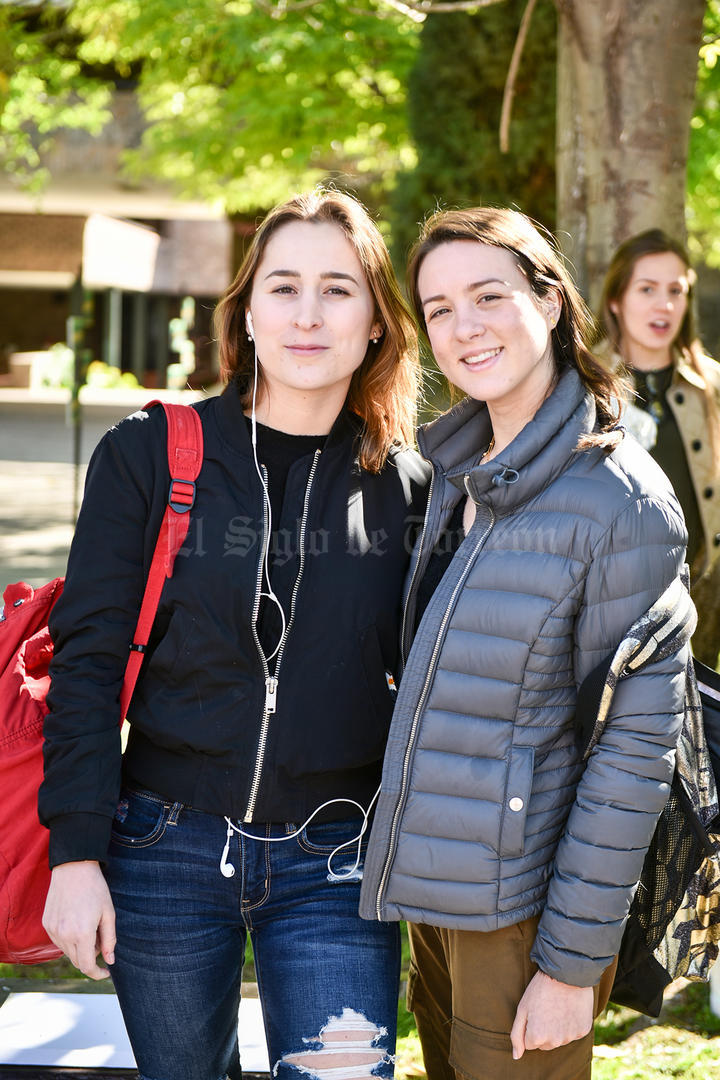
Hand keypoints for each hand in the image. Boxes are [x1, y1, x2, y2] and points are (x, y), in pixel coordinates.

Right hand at [42, 861, 115, 980]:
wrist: (73, 868)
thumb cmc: (95, 888)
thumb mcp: (108, 913)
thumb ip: (110, 940)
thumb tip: (110, 961)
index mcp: (82, 933)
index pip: (87, 966)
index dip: (97, 974)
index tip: (106, 972)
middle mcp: (64, 935)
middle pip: (77, 961)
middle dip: (91, 958)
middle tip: (101, 940)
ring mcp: (53, 930)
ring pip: (68, 952)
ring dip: (80, 948)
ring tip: (89, 926)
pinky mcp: (47, 924)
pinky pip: (59, 941)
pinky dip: (70, 940)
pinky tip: (77, 922)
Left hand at [510, 970, 593, 1058]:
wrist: (567, 973)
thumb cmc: (541, 989)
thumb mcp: (522, 1008)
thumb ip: (517, 1035)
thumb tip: (516, 1056)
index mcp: (537, 1037)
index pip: (530, 1043)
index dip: (530, 1026)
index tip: (534, 1012)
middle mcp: (554, 1041)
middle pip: (545, 1044)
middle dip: (543, 1030)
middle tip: (545, 1008)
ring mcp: (570, 1037)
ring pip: (559, 1039)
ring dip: (557, 1027)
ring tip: (557, 1006)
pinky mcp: (583, 1031)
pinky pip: (573, 1032)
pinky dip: (570, 1023)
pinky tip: (569, 1008)